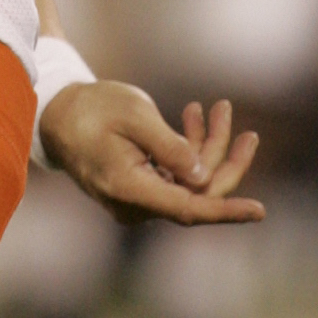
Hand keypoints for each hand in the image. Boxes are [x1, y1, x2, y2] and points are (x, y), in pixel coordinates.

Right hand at [41, 82, 263, 226]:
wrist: (57, 116)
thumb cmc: (92, 110)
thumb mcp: (134, 116)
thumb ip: (171, 147)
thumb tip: (203, 178)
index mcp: (130, 189)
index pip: (188, 208)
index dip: (226, 210)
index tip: (259, 211)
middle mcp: (134, 203)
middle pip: (198, 193)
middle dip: (224, 156)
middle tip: (230, 112)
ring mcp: (138, 199)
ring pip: (192, 182)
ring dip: (209, 145)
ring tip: (215, 106)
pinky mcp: (142, 188)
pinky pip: (179, 176)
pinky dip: (191, 149)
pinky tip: (193, 116)